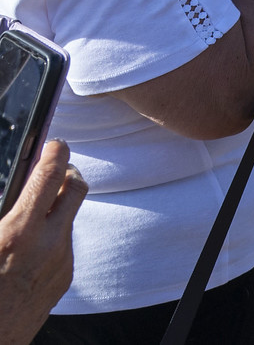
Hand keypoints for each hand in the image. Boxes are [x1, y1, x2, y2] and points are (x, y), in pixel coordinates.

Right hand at [0, 140, 85, 339]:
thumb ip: (4, 212)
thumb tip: (15, 190)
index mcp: (18, 232)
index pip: (50, 176)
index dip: (55, 152)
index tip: (54, 143)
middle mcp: (48, 244)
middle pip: (77, 188)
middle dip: (67, 172)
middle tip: (54, 169)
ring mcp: (61, 261)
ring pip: (69, 218)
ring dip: (56, 209)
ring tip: (33, 213)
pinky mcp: (65, 278)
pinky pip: (64, 245)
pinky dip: (52, 236)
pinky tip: (29, 247)